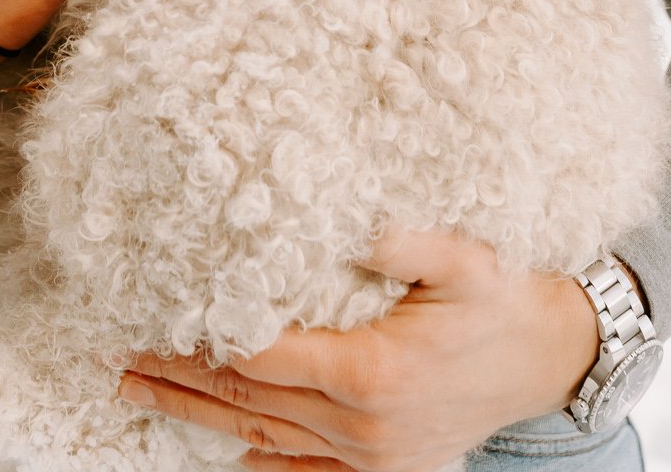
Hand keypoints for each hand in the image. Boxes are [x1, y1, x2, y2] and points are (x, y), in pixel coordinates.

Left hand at [118, 230, 602, 470]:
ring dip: (199, 418)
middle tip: (119, 358)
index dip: (201, 341)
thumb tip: (358, 223)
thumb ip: (407, 240)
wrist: (552, 357)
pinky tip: (226, 449)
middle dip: (179, 378)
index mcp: (372, 371)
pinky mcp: (387, 469)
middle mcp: (364, 425)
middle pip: (249, 403)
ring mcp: (374, 456)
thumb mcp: (464, 255)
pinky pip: (309, 471)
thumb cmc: (503, 295)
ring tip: (141, 395)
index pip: (261, 359)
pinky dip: (262, 461)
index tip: (150, 320)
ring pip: (266, 439)